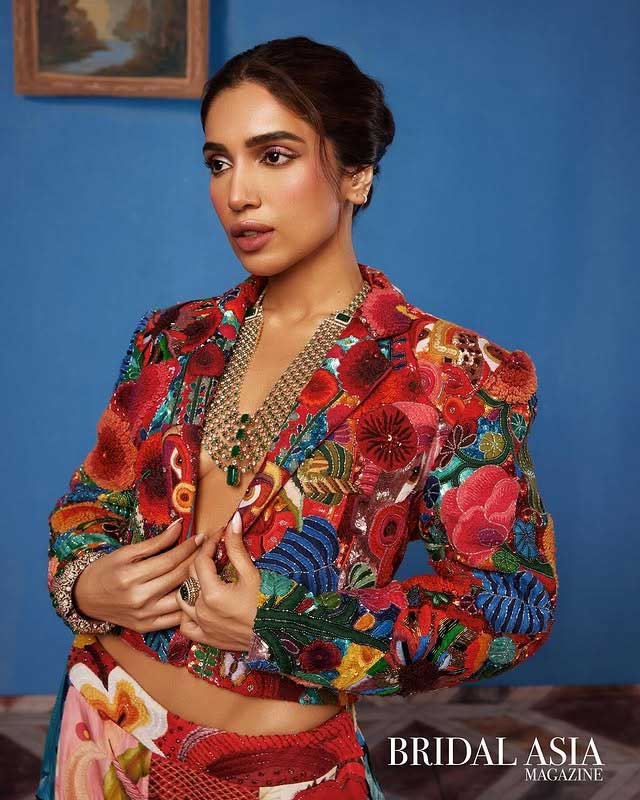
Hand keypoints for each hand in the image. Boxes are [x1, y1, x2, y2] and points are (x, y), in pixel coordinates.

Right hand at [73, 519, 203, 632]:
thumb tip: (179, 527)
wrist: (85, 598)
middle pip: (178, 577)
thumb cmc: (105, 571)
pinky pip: (175, 618)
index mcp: (131, 576)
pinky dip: (187, 605)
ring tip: (205, 570)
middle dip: (197, 561)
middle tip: (209, 549)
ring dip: (196, 583)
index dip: (188, 547)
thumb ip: (155, 542)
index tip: (200, 537)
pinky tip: (196, 592)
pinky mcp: (146, 627)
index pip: (170, 560)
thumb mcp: (125, 552)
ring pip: (181, 598)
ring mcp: (143, 615)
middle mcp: (139, 598)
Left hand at [176, 511, 260, 651]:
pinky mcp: (206, 638)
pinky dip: (187, 613)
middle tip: (216, 551)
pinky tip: (197, 605)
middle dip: (201, 559)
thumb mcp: (252, 573)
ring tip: (205, 576)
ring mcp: (202, 625)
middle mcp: (202, 610)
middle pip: (190, 576)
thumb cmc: (269, 604)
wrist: (279, 636)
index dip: (210, 543)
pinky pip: (185, 625)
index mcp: (212, 593)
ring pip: (182, 599)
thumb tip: (232, 521)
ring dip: (190, 584)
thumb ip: (237, 548)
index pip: (201, 559)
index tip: (220, 535)